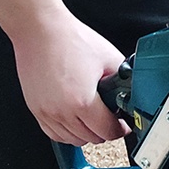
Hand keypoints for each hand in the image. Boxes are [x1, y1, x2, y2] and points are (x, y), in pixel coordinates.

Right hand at [13, 12, 130, 145]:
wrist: (39, 28)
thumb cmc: (70, 40)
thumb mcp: (110, 59)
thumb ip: (124, 81)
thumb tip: (133, 94)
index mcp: (82, 101)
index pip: (108, 132)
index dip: (121, 129)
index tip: (123, 124)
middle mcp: (61, 110)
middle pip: (92, 138)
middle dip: (105, 130)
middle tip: (110, 118)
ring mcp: (46, 111)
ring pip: (73, 140)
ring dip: (86, 133)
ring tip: (93, 118)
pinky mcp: (35, 108)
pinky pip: (54, 134)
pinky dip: (67, 132)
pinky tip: (75, 121)